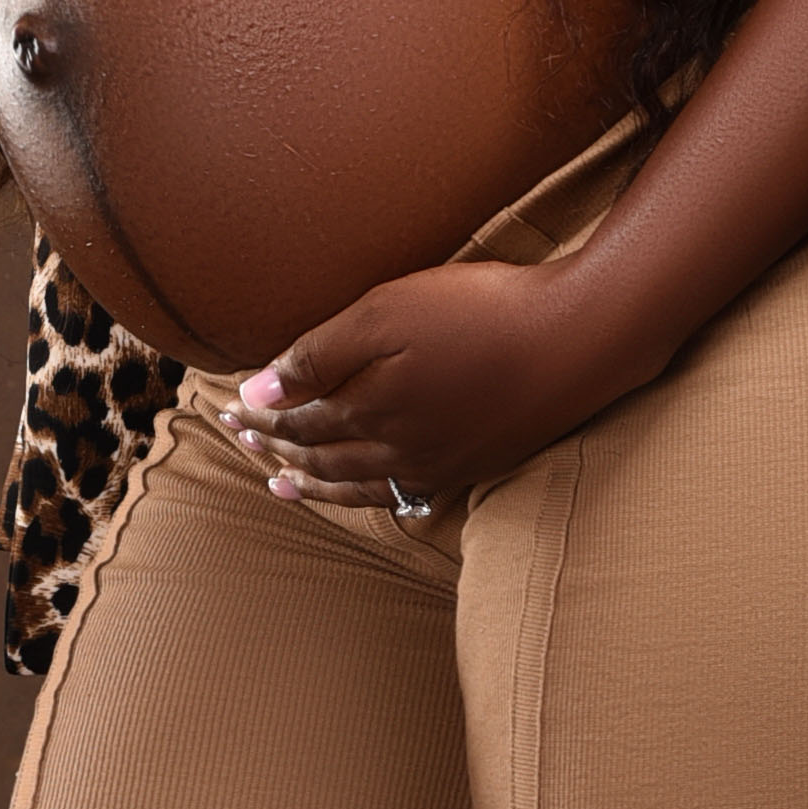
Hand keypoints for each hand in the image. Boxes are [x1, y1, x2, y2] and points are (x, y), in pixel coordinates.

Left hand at [216, 260, 631, 513]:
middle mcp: (397, 446)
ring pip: (358, 481)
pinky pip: (405, 493)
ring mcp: (438, 461)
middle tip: (242, 444)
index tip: (228, 409)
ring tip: (281, 486)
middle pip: (321, 454)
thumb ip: (319, 355)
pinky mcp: (476, 463)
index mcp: (369, 407)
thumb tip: (257, 391)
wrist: (579, 338)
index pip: (297, 418)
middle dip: (276, 449)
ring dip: (313, 482)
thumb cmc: (482, 312)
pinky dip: (372, 496)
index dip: (259, 414)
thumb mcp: (387, 314)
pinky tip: (370, 494)